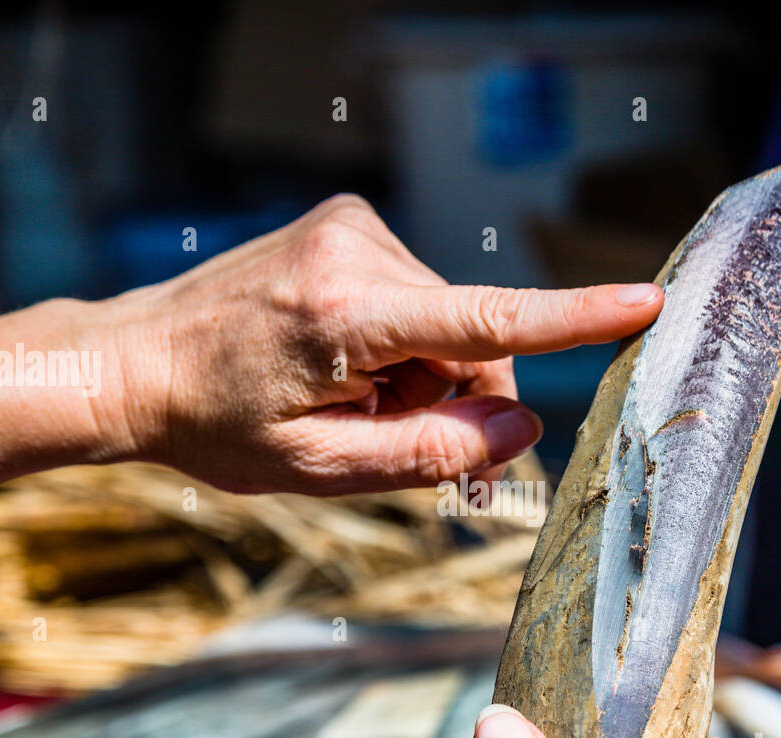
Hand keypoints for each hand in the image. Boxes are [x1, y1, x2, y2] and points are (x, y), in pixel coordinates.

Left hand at [108, 194, 663, 493]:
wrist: (135, 362)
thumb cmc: (215, 425)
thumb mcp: (318, 468)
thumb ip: (427, 452)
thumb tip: (522, 427)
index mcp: (346, 312)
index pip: (487, 318)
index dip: (573, 318)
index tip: (645, 302)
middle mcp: (357, 249)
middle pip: (471, 340)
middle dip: (455, 400)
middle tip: (395, 446)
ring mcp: (351, 227)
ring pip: (447, 323)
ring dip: (422, 374)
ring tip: (349, 405)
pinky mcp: (346, 225)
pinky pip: (417, 299)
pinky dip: (401, 344)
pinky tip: (345, 369)